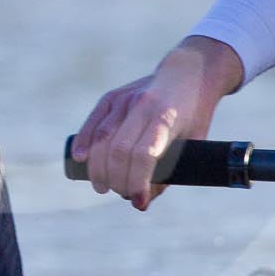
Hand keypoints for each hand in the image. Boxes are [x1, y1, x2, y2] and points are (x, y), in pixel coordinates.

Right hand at [71, 37, 243, 211]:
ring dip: (98, 168)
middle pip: (119, 151)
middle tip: (122, 193)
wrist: (189, 72)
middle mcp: (141, 106)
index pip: (145, 155)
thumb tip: (144, 199)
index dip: (138, 183)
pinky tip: (80, 160)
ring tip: (102, 187)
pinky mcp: (111, 97)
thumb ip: (171, 171)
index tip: (139, 202)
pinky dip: (83, 142)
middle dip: (117, 180)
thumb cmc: (194, 113)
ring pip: (101, 138)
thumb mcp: (193, 142)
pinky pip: (92, 122)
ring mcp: (124, 99)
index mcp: (166, 118)